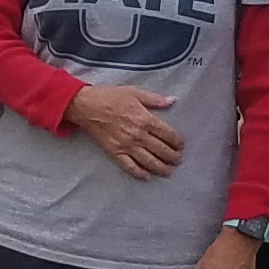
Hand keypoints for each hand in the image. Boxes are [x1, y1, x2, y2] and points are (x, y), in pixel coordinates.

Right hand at [67, 82, 181, 178]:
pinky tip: (147, 177)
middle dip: (172, 157)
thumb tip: (172, 100)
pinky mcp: (115, 152)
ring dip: (161, 168)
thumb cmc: (111, 97)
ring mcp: (127, 146)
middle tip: (178, 160)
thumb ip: (155, 99)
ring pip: (149, 161)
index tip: (181, 146)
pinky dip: (139, 173)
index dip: (177, 142)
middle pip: (161, 150)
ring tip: (168, 171)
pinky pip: (130, 166)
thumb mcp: (135, 92)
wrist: (87, 106)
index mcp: (145, 119)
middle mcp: (139, 135)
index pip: (168, 134)